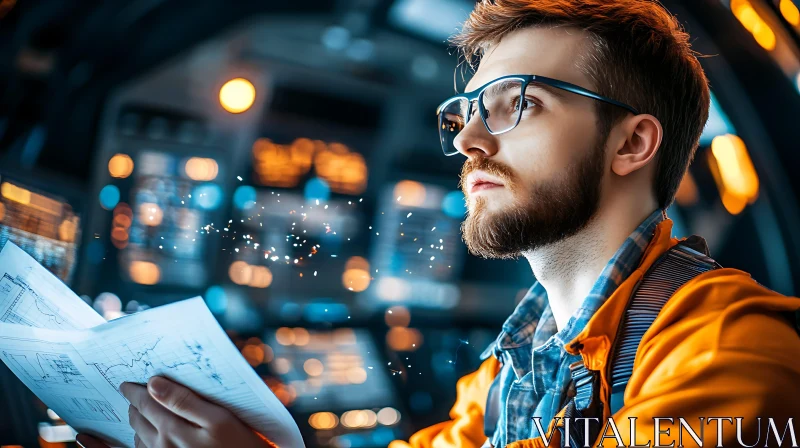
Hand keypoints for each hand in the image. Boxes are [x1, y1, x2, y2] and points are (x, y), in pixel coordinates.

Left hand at [76, 376, 275, 447]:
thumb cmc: (240, 445)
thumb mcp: (219, 419)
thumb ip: (185, 401)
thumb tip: (154, 383)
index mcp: (173, 430)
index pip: (146, 402)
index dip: (135, 390)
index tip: (127, 382)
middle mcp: (160, 447)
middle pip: (137, 418)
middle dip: (134, 403)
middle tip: (131, 390)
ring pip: (137, 436)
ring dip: (133, 421)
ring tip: (134, 409)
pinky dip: (117, 444)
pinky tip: (104, 437)